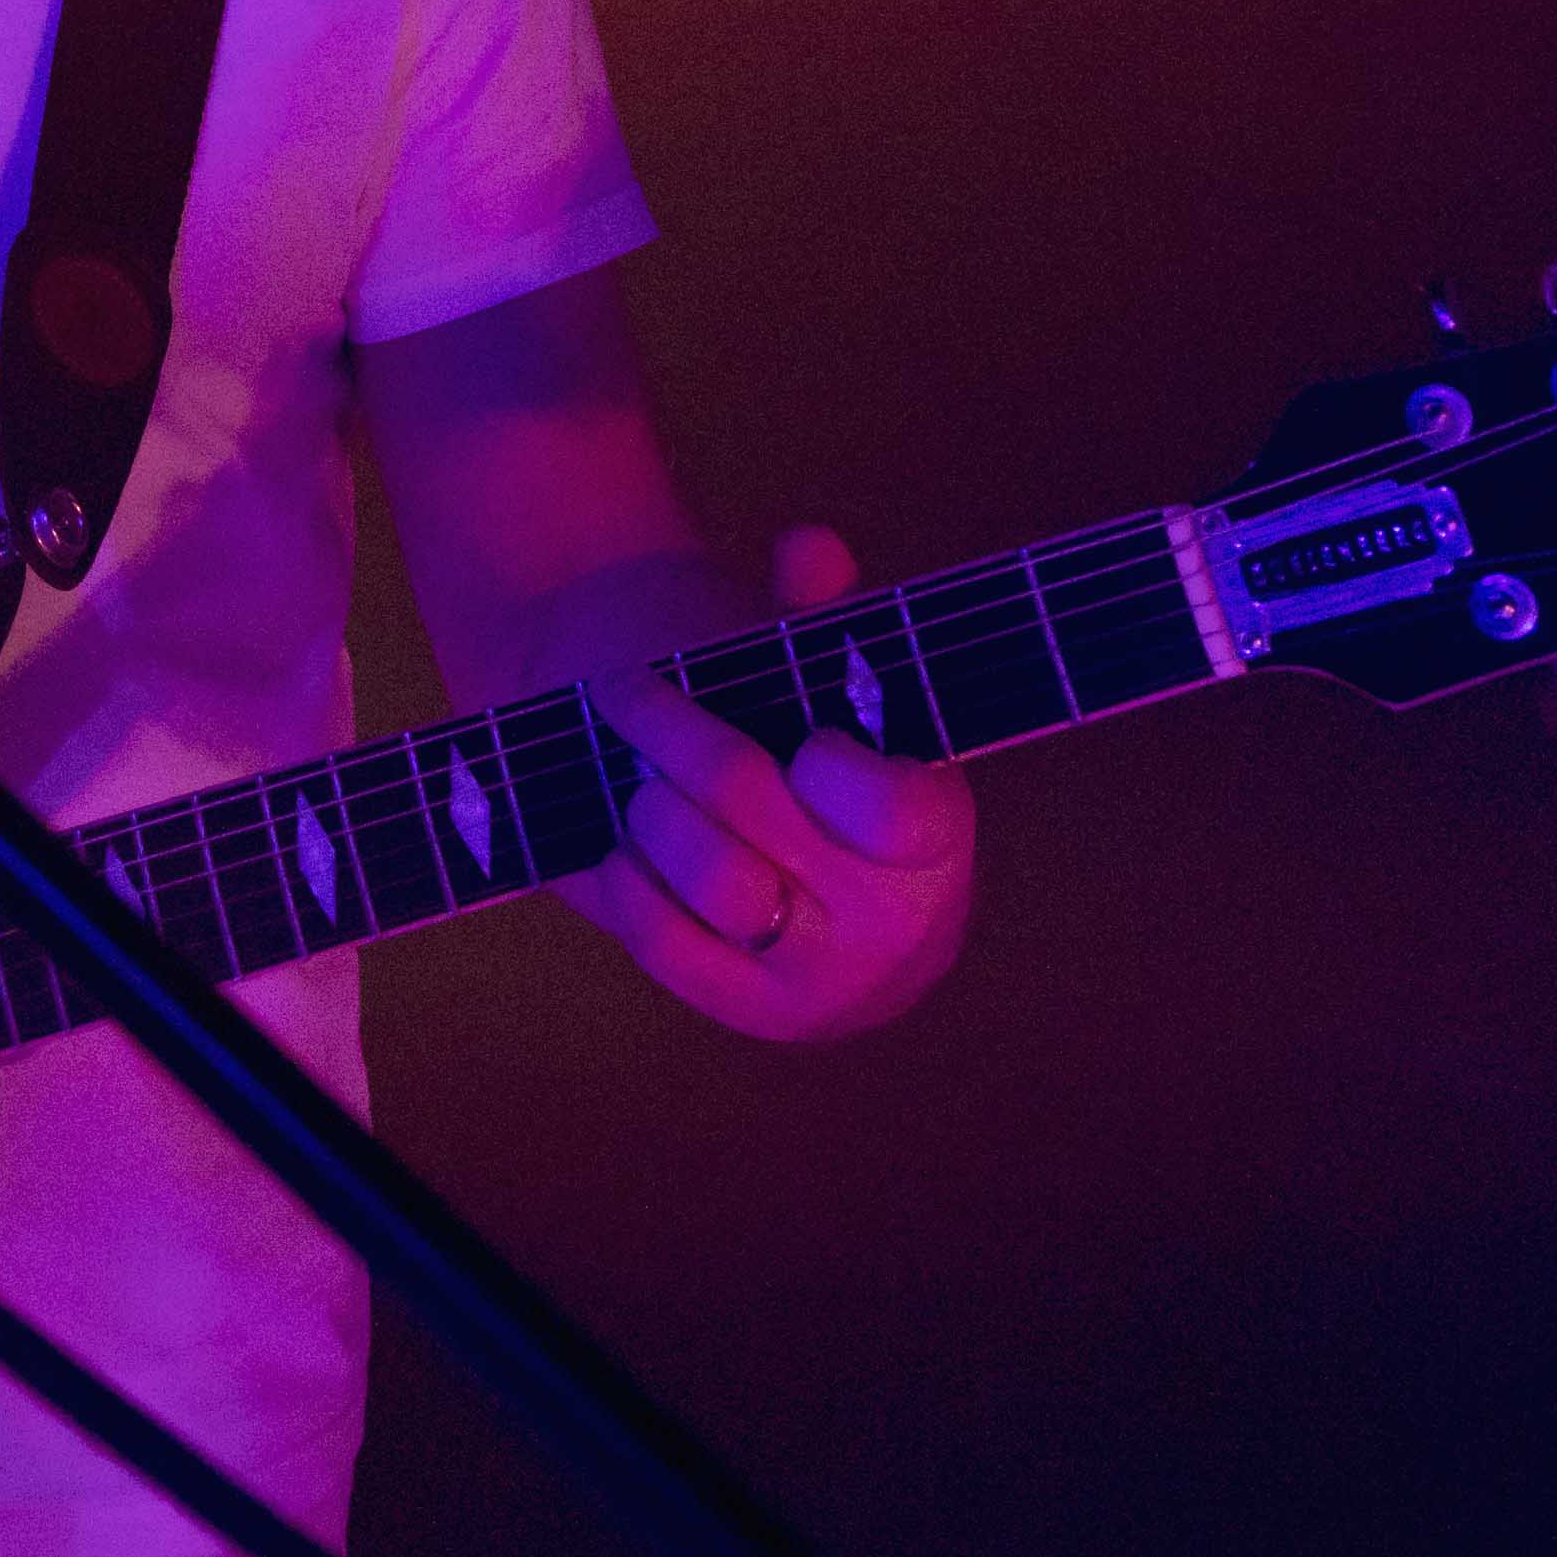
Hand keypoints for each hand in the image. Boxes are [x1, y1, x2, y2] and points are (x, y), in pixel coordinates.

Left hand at [580, 527, 978, 1041]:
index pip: (898, 807)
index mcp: (936, 835)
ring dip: (652, 804)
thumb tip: (809, 545)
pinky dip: (631, 875)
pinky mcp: (748, 1011)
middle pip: (759, 810)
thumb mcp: (824, 688)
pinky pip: (665, 939)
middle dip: (679, 737)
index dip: (836, 764)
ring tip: (631, 768)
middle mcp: (893, 922)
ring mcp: (821, 979)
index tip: (802, 735)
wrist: (793, 887)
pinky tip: (620, 834)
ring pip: (711, 875)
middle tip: (627, 689)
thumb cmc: (813, 759)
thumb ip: (818, 614)